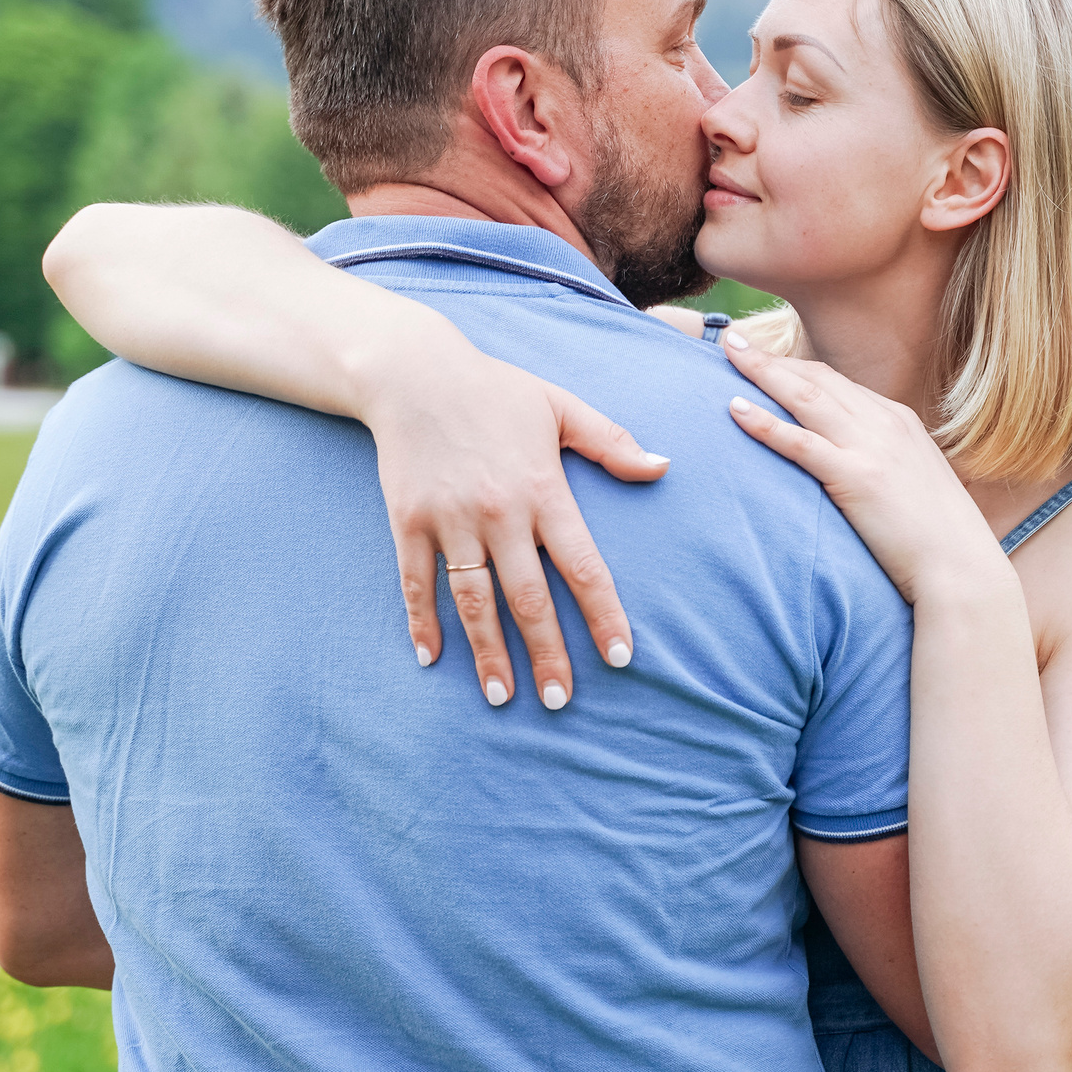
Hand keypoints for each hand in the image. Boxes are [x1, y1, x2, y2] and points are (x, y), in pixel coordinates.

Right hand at [360, 329, 667, 708]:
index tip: (620, 657)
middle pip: (528, 598)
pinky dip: (421, 621)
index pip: (583, 565)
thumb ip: (611, 441)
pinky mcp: (409, 521)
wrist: (413, 371)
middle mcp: (499, 512)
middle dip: (547, 653)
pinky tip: (432, 658)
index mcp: (543, 489)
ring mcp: (450, 520)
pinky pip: (416, 581)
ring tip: (502, 696)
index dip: (603, 615)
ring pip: (473, 601)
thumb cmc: (494, 390)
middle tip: (559, 701)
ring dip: (488, 653)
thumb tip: (662, 467)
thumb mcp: (560, 406)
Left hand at [720, 335, 1001, 600]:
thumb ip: (883, 463)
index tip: (763, 360)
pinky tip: (735, 408)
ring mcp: (871, 447)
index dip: (796, 368)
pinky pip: (800, 442)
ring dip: (762, 373)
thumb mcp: (912, 483)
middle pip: (817, 379)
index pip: (837, 383)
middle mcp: (884, 423)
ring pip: (806, 398)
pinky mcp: (856, 477)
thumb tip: (853, 469)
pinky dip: (765, 422)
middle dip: (772, 359)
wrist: (961, 567)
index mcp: (898, 421)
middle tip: (734, 342)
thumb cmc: (936, 538)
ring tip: (727, 355)